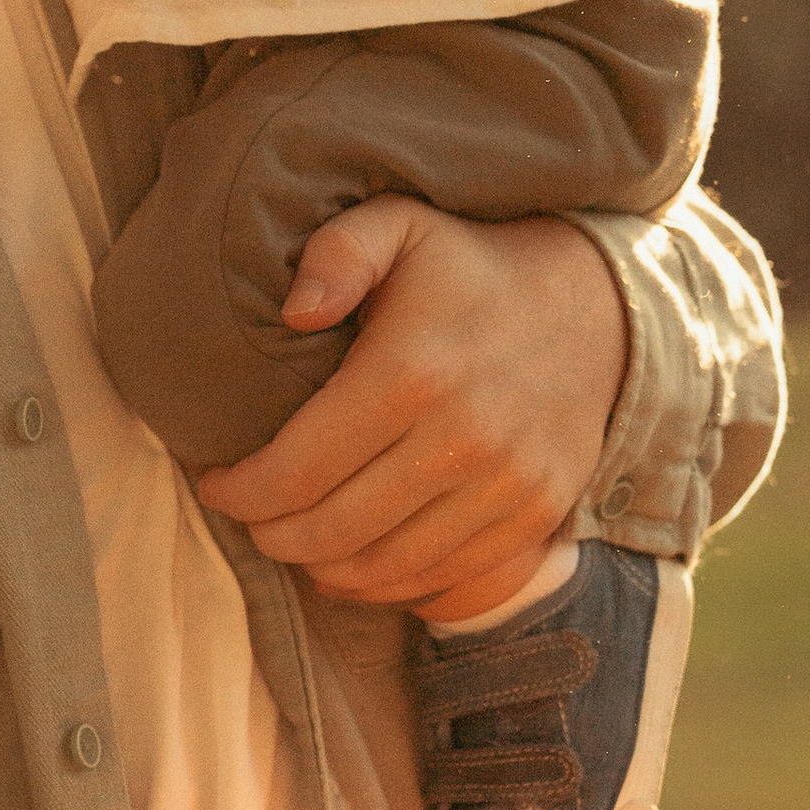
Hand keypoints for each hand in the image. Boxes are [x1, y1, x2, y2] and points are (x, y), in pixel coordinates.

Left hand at [196, 198, 626, 607]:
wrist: (595, 308)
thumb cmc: (468, 266)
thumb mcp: (398, 225)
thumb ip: (335, 252)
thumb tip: (293, 311)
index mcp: (411, 372)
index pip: (299, 468)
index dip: (242, 490)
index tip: (214, 482)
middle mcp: (463, 441)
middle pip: (334, 528)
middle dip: (271, 534)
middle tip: (246, 515)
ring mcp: (506, 489)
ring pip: (385, 567)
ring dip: (321, 566)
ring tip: (289, 537)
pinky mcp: (536, 520)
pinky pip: (443, 580)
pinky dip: (386, 584)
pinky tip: (351, 559)